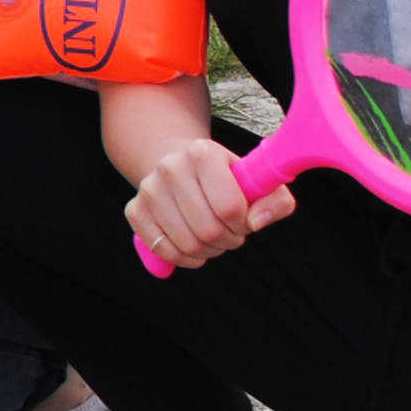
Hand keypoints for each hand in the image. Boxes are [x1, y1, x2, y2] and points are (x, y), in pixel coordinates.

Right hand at [124, 139, 291, 270]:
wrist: (178, 164)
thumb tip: (257, 222)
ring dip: (208, 252)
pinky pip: (161, 249)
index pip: (229, 207)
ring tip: (214, 239)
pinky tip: (192, 248)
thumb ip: (275, 200)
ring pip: (187, 244)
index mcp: (202, 153)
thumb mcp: (256, 181)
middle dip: (228, 241)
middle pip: (208, 230)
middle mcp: (170, 167)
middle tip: (230, 233)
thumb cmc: (224, 178)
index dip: (243, 224)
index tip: (244, 221)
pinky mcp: (135, 210)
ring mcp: (148, 189)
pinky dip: (183, 258)